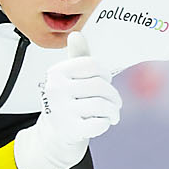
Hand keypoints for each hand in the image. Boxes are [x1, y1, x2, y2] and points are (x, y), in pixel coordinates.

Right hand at [13, 32, 120, 168]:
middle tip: (115, 102)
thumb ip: (77, 57)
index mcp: (57, 73)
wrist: (54, 133)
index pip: (92, 65)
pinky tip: (101, 123)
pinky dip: (105, 124)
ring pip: (102, 105)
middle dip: (113, 95)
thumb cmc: (67, 101)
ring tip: (112, 113)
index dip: (105, 73)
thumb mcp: (70, 77)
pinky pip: (99, 124)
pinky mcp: (70, 130)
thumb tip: (76, 34)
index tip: (106, 80)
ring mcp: (61, 111)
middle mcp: (56, 90)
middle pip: (100, 86)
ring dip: (113, 111)